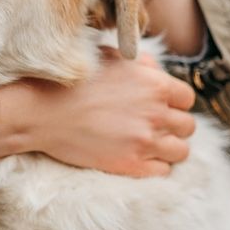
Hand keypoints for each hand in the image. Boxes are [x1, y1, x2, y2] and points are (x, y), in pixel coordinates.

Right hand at [0, 48, 195, 177]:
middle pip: (187, 126)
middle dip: (173, 125)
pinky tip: (138, 156)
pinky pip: (163, 171)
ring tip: (148, 144)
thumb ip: (140, 64)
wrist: (41, 112)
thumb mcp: (108, 58)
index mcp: (154, 84)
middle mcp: (156, 113)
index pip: (187, 98)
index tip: (160, 106)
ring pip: (181, 151)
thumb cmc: (72, 81)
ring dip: (168, 147)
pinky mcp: (131, 165)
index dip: (174, 101)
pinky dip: (155, 165)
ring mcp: (145, 142)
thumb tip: (156, 71)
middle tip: (152, 125)